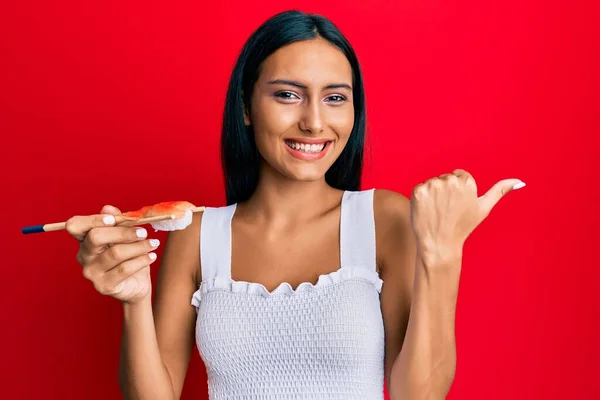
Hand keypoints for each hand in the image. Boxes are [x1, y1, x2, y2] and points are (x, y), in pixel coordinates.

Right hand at [66, 205, 159, 303]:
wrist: (137, 284)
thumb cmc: (130, 256)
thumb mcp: (126, 236)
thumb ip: (118, 222)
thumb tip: (108, 208)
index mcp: (85, 239)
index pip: (76, 225)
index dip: (93, 220)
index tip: (113, 219)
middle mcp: (84, 256)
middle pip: (96, 237)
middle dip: (123, 232)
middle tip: (144, 232)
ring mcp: (92, 272)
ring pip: (115, 253)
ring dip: (139, 246)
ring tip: (153, 244)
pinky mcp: (104, 286)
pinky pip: (124, 269)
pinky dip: (142, 260)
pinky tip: (152, 256)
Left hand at [410, 169, 524, 264]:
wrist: (439, 243)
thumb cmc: (462, 227)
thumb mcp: (483, 208)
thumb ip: (500, 191)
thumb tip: (519, 181)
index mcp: (467, 182)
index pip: (458, 176)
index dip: (457, 191)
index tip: (457, 205)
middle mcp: (450, 181)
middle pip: (445, 178)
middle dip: (445, 191)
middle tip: (447, 210)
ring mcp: (433, 186)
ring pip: (432, 183)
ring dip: (432, 194)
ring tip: (438, 211)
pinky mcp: (418, 191)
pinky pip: (419, 188)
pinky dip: (421, 198)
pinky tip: (427, 210)